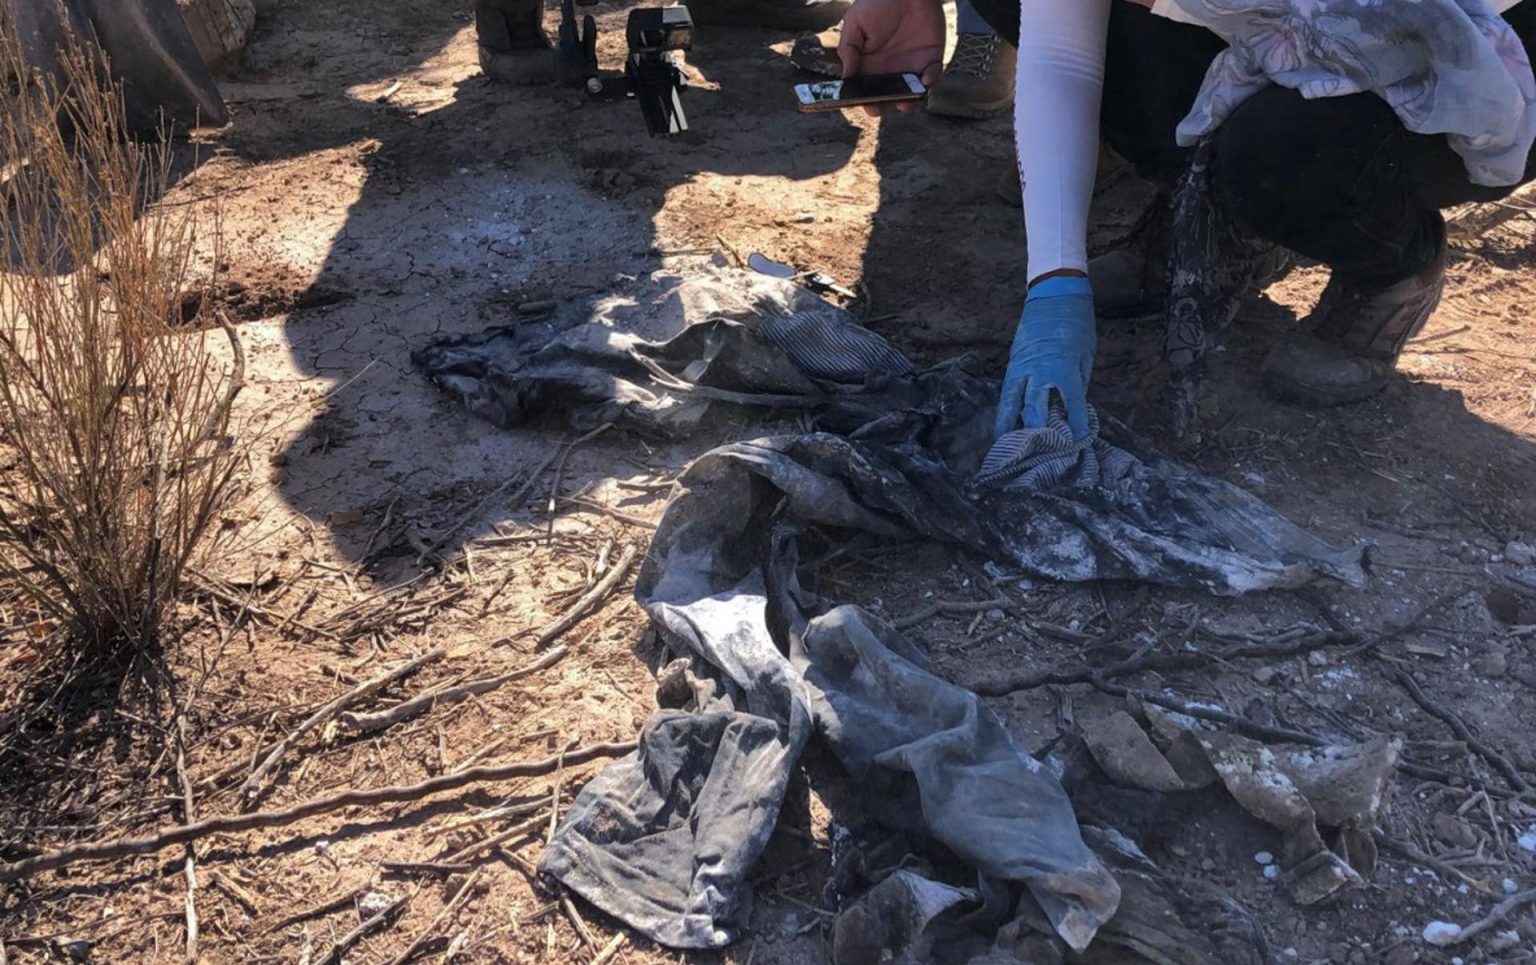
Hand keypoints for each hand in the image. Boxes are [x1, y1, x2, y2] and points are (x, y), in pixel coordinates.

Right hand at [836, 0, 943, 114]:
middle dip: (882, 105)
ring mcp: (910, 67)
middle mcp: (889, 71)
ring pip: (910, 94)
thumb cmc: (877, 3)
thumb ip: (849, 48)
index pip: (864, 89)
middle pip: (886, 98)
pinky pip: (932, 78)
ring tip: (905, 101)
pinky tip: (925, 80)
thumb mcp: (855, 22)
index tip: (860, 102)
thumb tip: (846, 76)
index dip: (861, 99)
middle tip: (879, 106)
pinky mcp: (930, 60)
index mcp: (869, 65)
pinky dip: (930, 82)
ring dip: (908, 101)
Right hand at [995, 276, 1096, 440]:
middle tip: (1035, 455)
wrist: (1054, 293)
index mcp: (1064, 369)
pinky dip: (1005, 408)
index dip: (1075, 427)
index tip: (1076, 445)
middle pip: (1034, 410)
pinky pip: (1007, 391)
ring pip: (1011, 403)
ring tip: (1005, 446)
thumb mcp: (1087, 353)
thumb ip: (1079, 381)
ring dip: (1008, 426)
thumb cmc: (1076, 323)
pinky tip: (1004, 422)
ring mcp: (1022, 367)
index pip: (1072, 406)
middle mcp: (1039, 372)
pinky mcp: (1012, 363)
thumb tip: (1073, 408)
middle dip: (1035, 434)